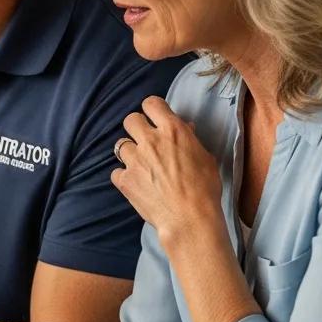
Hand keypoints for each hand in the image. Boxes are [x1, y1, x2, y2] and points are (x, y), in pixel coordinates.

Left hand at [112, 96, 223, 242]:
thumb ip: (191, 140)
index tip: (155, 118)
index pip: (151, 103)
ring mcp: (134, 160)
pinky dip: (123, 176)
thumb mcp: (206, 158)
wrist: (190, 218)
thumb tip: (184, 128)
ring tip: (141, 165)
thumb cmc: (205, 189)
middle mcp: (150, 140)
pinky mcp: (124, 179)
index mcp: (172, 131)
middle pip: (130, 119)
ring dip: (130, 153)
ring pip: (120, 145)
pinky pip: (116, 171)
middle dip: (137, 128)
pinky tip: (134, 183)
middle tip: (146, 141)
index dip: (152, 109)